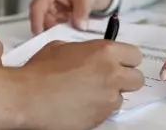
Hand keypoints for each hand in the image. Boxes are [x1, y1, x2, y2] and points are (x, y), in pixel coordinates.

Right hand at [15, 40, 144, 129]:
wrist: (28, 97)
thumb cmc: (40, 70)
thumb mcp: (61, 47)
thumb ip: (84, 50)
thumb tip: (89, 55)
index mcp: (104, 52)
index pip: (134, 55)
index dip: (126, 59)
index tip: (118, 62)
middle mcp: (111, 74)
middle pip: (137, 79)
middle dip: (125, 79)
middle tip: (108, 79)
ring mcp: (108, 99)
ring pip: (121, 98)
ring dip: (109, 95)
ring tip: (87, 93)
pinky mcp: (100, 118)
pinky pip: (107, 112)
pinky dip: (97, 109)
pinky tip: (80, 104)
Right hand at [30, 0, 114, 33]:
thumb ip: (82, 10)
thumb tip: (79, 26)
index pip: (36, 9)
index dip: (37, 24)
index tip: (41, 36)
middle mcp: (44, 4)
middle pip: (40, 23)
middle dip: (49, 33)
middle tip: (61, 41)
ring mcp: (50, 14)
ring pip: (48, 30)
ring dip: (57, 36)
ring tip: (69, 39)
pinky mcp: (57, 21)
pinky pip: (57, 32)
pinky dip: (63, 35)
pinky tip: (72, 36)